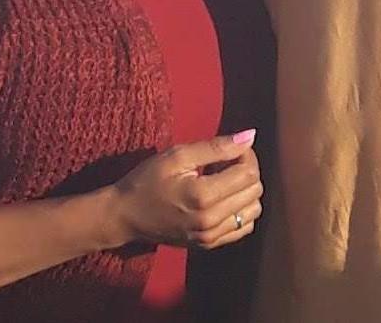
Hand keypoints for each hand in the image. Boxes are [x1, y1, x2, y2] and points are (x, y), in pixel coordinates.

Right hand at [105, 132, 262, 250]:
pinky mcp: (208, 245)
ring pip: (253, 211)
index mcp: (203, 196)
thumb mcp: (178, 155)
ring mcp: (210, 237)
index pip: (248, 173)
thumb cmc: (149, 180)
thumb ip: (216, 147)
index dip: (246, 154)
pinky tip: (224, 198)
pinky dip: (241, 210)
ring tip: (224, 180)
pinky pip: (242, 228)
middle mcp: (211, 221)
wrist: (126, 215)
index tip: (231, 148)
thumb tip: (250, 136)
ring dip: (245, 191)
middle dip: (247, 170)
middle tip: (226, 161)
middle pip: (254, 191)